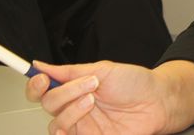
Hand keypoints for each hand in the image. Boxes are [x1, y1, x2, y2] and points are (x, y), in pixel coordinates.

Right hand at [26, 60, 170, 134]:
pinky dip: (68, 133)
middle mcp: (74, 108)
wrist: (158, 101)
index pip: (43, 90)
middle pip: (47, 105)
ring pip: (56, 125)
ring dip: (72, 111)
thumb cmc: (136, 83)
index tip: (40, 78)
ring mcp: (82, 126)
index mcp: (75, 88)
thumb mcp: (103, 69)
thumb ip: (69, 71)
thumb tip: (39, 65)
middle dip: (64, 93)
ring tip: (93, 100)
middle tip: (89, 85)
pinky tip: (81, 122)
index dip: (35, 85)